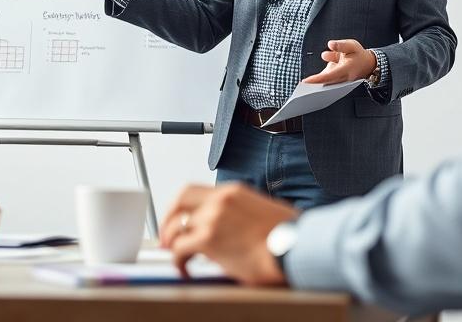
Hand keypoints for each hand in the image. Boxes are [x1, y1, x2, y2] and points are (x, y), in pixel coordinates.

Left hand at [160, 183, 295, 284]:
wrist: (294, 246)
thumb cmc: (287, 234)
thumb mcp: (262, 210)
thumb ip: (240, 213)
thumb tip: (229, 229)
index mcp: (232, 192)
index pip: (192, 191)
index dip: (178, 207)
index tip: (176, 220)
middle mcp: (219, 201)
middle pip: (178, 202)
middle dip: (167, 221)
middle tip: (166, 238)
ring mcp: (213, 218)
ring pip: (176, 228)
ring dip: (172, 244)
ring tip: (177, 258)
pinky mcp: (209, 240)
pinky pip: (180, 249)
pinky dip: (178, 261)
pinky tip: (185, 270)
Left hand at [303, 39, 376, 84]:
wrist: (368, 64)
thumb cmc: (358, 54)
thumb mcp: (352, 45)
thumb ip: (341, 45)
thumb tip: (330, 44)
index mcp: (347, 70)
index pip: (330, 76)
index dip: (317, 79)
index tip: (306, 81)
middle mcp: (343, 78)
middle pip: (326, 84)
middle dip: (314, 85)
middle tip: (301, 88)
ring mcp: (340, 81)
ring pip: (326, 84)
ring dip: (315, 85)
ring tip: (303, 88)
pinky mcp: (337, 80)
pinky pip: (327, 82)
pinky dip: (318, 81)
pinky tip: (308, 83)